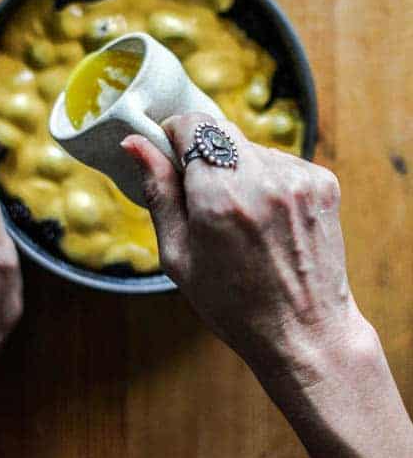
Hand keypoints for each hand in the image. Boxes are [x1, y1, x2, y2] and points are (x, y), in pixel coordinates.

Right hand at [122, 113, 367, 386]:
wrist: (305, 333)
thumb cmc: (233, 304)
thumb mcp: (179, 255)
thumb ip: (158, 192)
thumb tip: (134, 144)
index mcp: (220, 197)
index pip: (192, 124)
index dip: (175, 136)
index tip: (172, 158)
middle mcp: (263, 179)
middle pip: (221, 129)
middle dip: (205, 152)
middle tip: (203, 196)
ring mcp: (298, 178)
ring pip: (250, 147)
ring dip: (238, 168)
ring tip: (241, 218)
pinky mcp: (322, 182)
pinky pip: (280, 162)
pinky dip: (267, 180)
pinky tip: (268, 220)